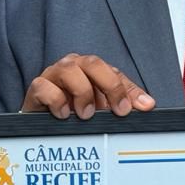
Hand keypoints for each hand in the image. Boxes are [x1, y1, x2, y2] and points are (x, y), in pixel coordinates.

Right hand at [22, 54, 155, 118]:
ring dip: (82, 92)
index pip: (112, 71)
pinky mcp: (36, 88)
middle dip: (108, 85)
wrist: (44, 121)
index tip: (128, 110)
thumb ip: (124, 101)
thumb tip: (147, 104)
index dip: (123, 89)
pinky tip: (63, 115)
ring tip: (85, 114)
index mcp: (90, 69)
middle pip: (92, 63)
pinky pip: (43, 86)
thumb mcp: (102, 106)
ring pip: (68, 69)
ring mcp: (53, 75)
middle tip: (114, 111)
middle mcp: (73, 67)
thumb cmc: (74, 110)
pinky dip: (55, 100)